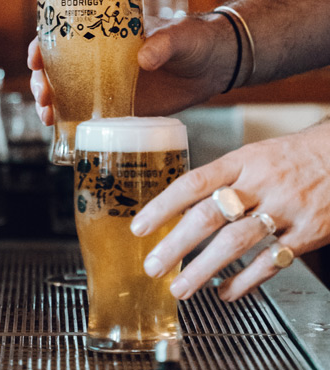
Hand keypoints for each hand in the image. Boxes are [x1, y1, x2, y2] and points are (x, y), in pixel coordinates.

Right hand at [27, 15, 236, 121]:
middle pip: (55, 69)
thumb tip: (143, 58)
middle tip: (43, 95)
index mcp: (106, 34)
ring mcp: (106, 86)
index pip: (63, 36)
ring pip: (65, 94)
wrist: (214, 66)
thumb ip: (164, 43)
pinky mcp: (118, 108)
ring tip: (46, 116)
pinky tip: (59, 132)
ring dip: (49, 104)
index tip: (34, 58)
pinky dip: (70, 124)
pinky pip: (87, 117)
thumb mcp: (180, 35)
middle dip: (40, 82)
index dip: (42, 46)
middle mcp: (98, 61)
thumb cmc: (195, 40)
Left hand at [130, 119, 329, 300]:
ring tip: (180, 288)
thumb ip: (220, 180)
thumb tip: (179, 206)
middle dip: (176, 245)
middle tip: (153, 266)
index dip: (163, 207)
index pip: (193, 183)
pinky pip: (271, 261)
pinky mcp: (308, 233)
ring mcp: (284, 209)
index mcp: (241, 162)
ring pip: (237, 242)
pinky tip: (225, 291)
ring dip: (204, 269)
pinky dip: (245, 281)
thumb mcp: (251, 156)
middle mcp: (259, 184)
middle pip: (210, 216)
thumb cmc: (289, 157)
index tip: (139, 227)